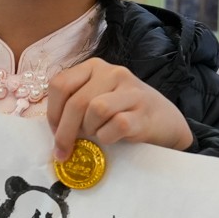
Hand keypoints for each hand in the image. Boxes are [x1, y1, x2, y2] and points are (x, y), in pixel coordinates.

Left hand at [46, 59, 192, 158]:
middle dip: (65, 132)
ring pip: (95, 110)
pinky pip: (115, 125)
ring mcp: (131, 91)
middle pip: (76, 102)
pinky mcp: (143, 112)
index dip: (53, 112)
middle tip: (64, 150)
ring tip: (96, 136)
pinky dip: (107, 137)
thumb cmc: (125, 112)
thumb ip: (75, 105)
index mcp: (94, 67)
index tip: (55, 131)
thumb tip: (54, 131)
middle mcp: (112, 72)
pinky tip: (112, 139)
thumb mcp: (98, 98)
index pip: (60, 84)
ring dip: (89, 130)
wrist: (166, 121)